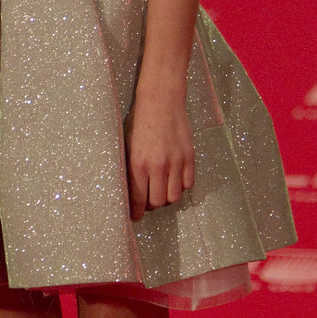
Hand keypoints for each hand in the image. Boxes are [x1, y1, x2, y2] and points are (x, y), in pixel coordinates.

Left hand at [124, 92, 193, 221]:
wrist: (161, 101)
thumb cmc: (139, 122)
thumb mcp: (127, 146)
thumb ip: (131, 169)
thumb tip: (131, 191)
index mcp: (138, 164)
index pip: (138, 199)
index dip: (136, 212)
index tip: (135, 216)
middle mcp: (158, 166)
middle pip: (157, 202)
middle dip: (151, 205)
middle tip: (147, 199)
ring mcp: (176, 163)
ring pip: (174, 197)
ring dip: (166, 197)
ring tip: (161, 190)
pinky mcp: (189, 157)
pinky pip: (187, 184)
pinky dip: (180, 186)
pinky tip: (173, 179)